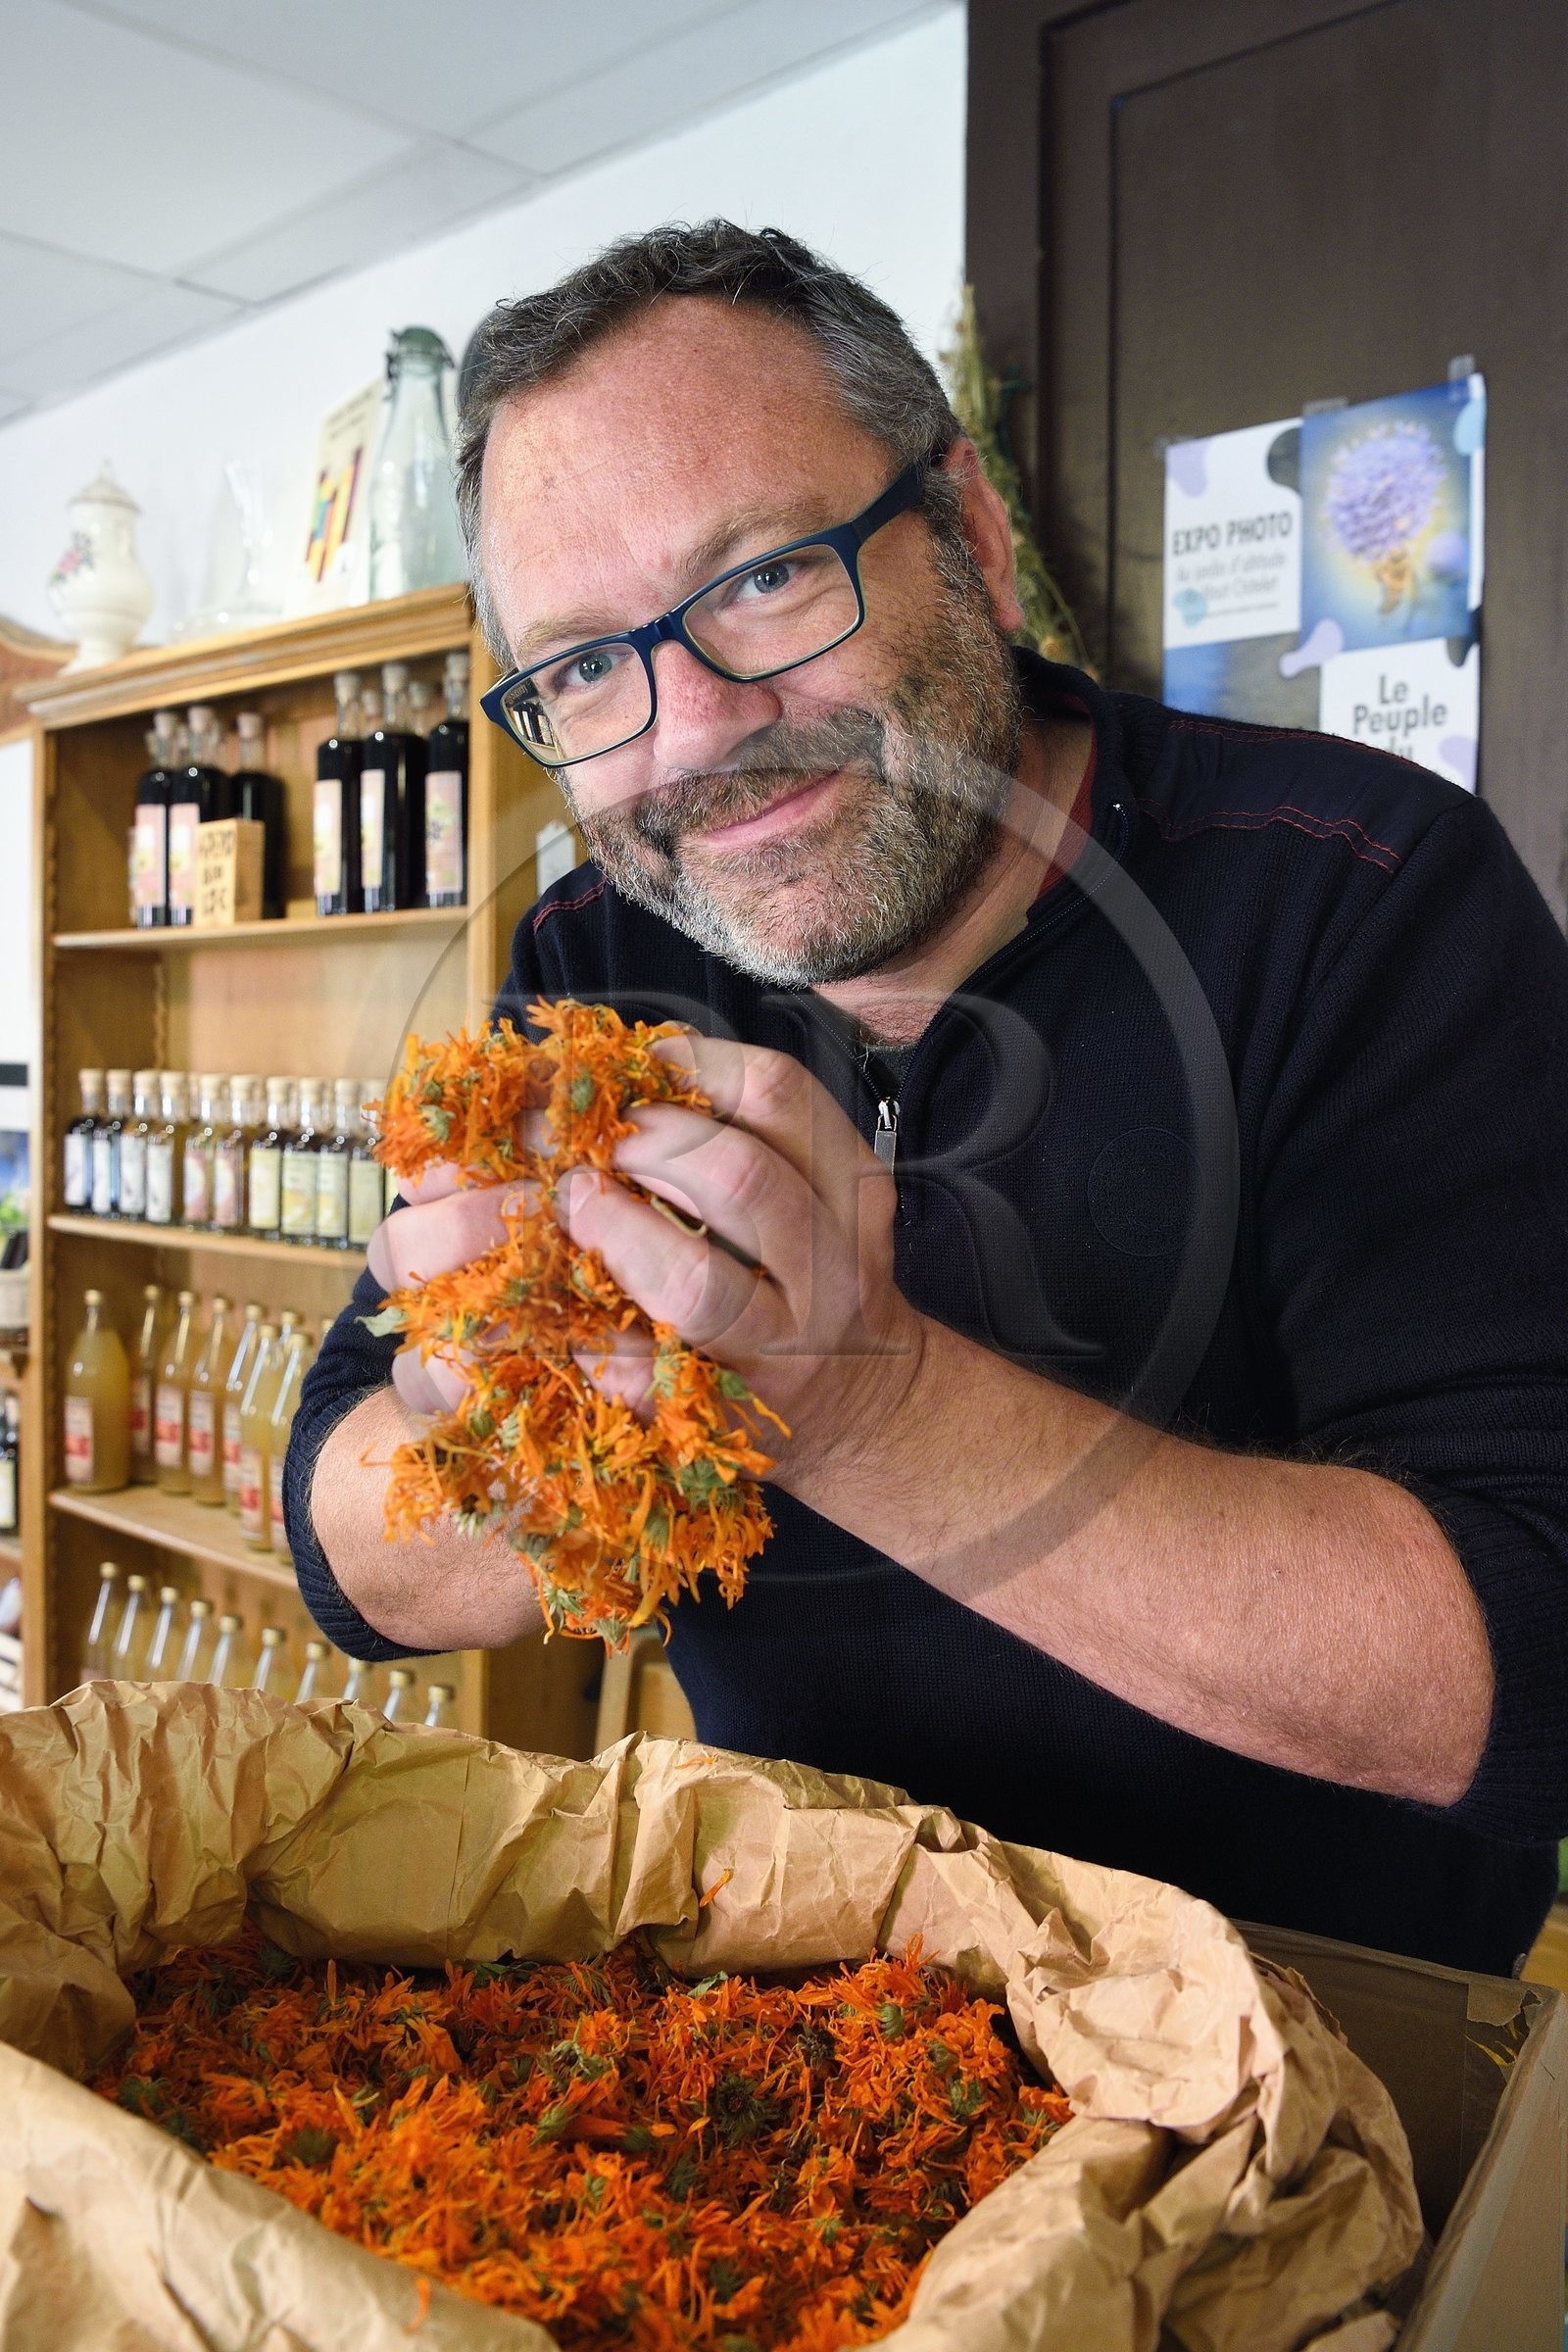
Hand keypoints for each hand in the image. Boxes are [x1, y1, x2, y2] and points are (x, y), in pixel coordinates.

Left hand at [364, 1034, 926, 1482]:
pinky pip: (652, 1376)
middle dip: (638, 1145)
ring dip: (612, 1234)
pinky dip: (596, 1347)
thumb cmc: (808, 1277)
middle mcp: (831, 1263)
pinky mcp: (737, 1412)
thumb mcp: (808, 1192)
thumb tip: (616, 1066)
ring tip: (569, 1207)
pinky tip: (564, 1324)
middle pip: (736, 1175)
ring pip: (694, 1281)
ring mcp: (786, 1343)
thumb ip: (739, 1133)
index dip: (689, 1064)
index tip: (632, 1065)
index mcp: (848, 1187)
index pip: (777, 1093)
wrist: (868, 1407)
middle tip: (575, 1141)